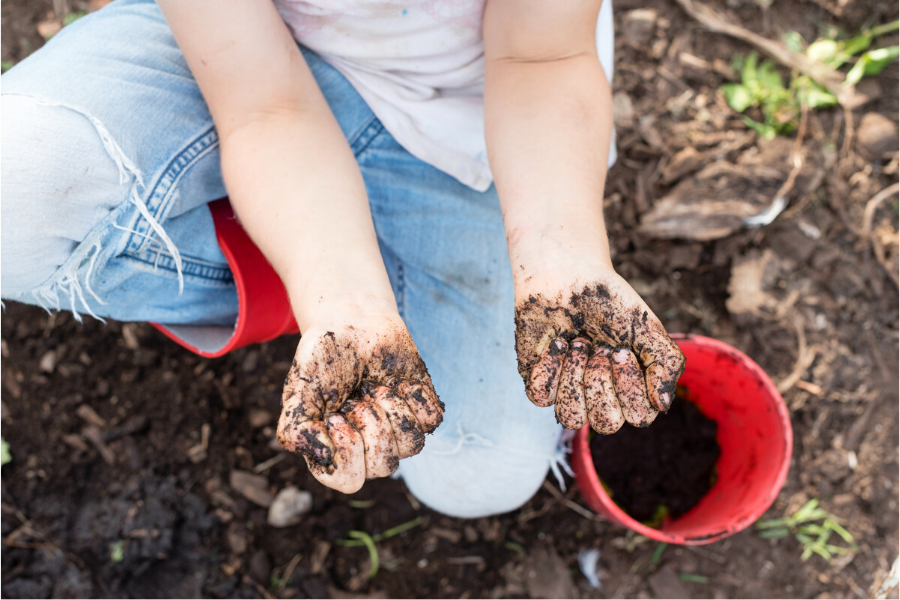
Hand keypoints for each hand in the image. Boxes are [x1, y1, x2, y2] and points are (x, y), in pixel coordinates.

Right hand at [277, 315, 442, 492]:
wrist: (354, 322)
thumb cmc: (324, 359)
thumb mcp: (298, 392)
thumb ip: (297, 431)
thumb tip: (325, 457)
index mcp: (336, 454)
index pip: (349, 480)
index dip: (346, 448)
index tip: (335, 415)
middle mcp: (369, 450)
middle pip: (384, 464)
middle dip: (370, 421)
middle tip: (358, 396)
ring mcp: (398, 433)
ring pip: (412, 444)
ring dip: (392, 406)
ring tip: (375, 387)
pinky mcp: (423, 412)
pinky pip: (432, 420)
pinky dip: (414, 394)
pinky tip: (398, 380)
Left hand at [514, 267, 684, 433]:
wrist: (568, 274)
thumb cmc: (611, 302)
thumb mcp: (648, 329)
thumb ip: (666, 365)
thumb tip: (661, 406)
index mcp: (631, 391)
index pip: (638, 416)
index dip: (629, 385)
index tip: (621, 347)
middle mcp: (601, 397)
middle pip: (604, 422)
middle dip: (600, 379)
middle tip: (599, 346)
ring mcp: (568, 392)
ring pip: (571, 417)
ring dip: (575, 375)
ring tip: (578, 343)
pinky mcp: (540, 381)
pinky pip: (540, 397)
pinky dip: (549, 366)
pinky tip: (557, 343)